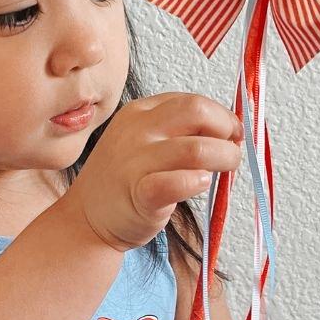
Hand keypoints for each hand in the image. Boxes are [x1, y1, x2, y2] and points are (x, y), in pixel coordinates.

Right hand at [62, 92, 242, 252]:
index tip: (231, 134)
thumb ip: (177, 131)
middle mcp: (137, 131)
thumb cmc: (124, 180)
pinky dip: (198, 182)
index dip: (221, 116)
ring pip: (197, 149)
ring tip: (225, 170)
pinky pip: (177, 183)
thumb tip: (229, 130)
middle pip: (197, 111)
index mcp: (140, 112)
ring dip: (224, 158)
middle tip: (232, 150)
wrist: (87, 218)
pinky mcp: (139, 195)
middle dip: (226, 129)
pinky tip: (200, 184)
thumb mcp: (144, 141)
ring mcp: (136, 162)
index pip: (192, 101)